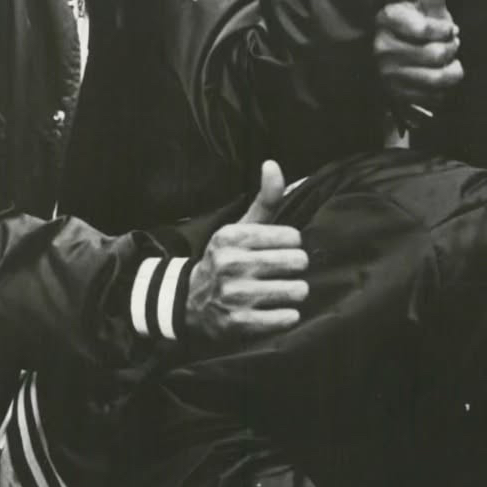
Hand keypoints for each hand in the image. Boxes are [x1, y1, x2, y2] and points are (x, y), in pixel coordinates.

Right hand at [185, 160, 307, 340]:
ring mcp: (234, 295)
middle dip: (296, 267)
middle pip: (297, 262)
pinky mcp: (239, 323)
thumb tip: (273, 164)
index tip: (280, 248)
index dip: (291, 244)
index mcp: (232, 237)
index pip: (292, 236)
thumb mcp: (240, 227)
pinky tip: (276, 309)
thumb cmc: (227, 258)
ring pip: (296, 290)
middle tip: (285, 271)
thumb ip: (265, 198)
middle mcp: (230, 264)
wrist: (190, 303)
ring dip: (295, 291)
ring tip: (282, 290)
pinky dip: (288, 315)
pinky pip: (286, 318)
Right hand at [375, 0, 463, 110]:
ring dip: (452, 69)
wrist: (403, 60)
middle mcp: (382, 48)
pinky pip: (435, 96)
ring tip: (448, 62)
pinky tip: (439, 77)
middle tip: (447, 45)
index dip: (443, 30)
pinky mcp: (397, 95)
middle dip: (450, 49)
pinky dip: (445, 88)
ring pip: (438, 77)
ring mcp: (388, 75)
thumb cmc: (418, 27)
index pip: (424, 29)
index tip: (447, 29)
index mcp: (386, 19)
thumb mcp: (426, 6)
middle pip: (436, 53)